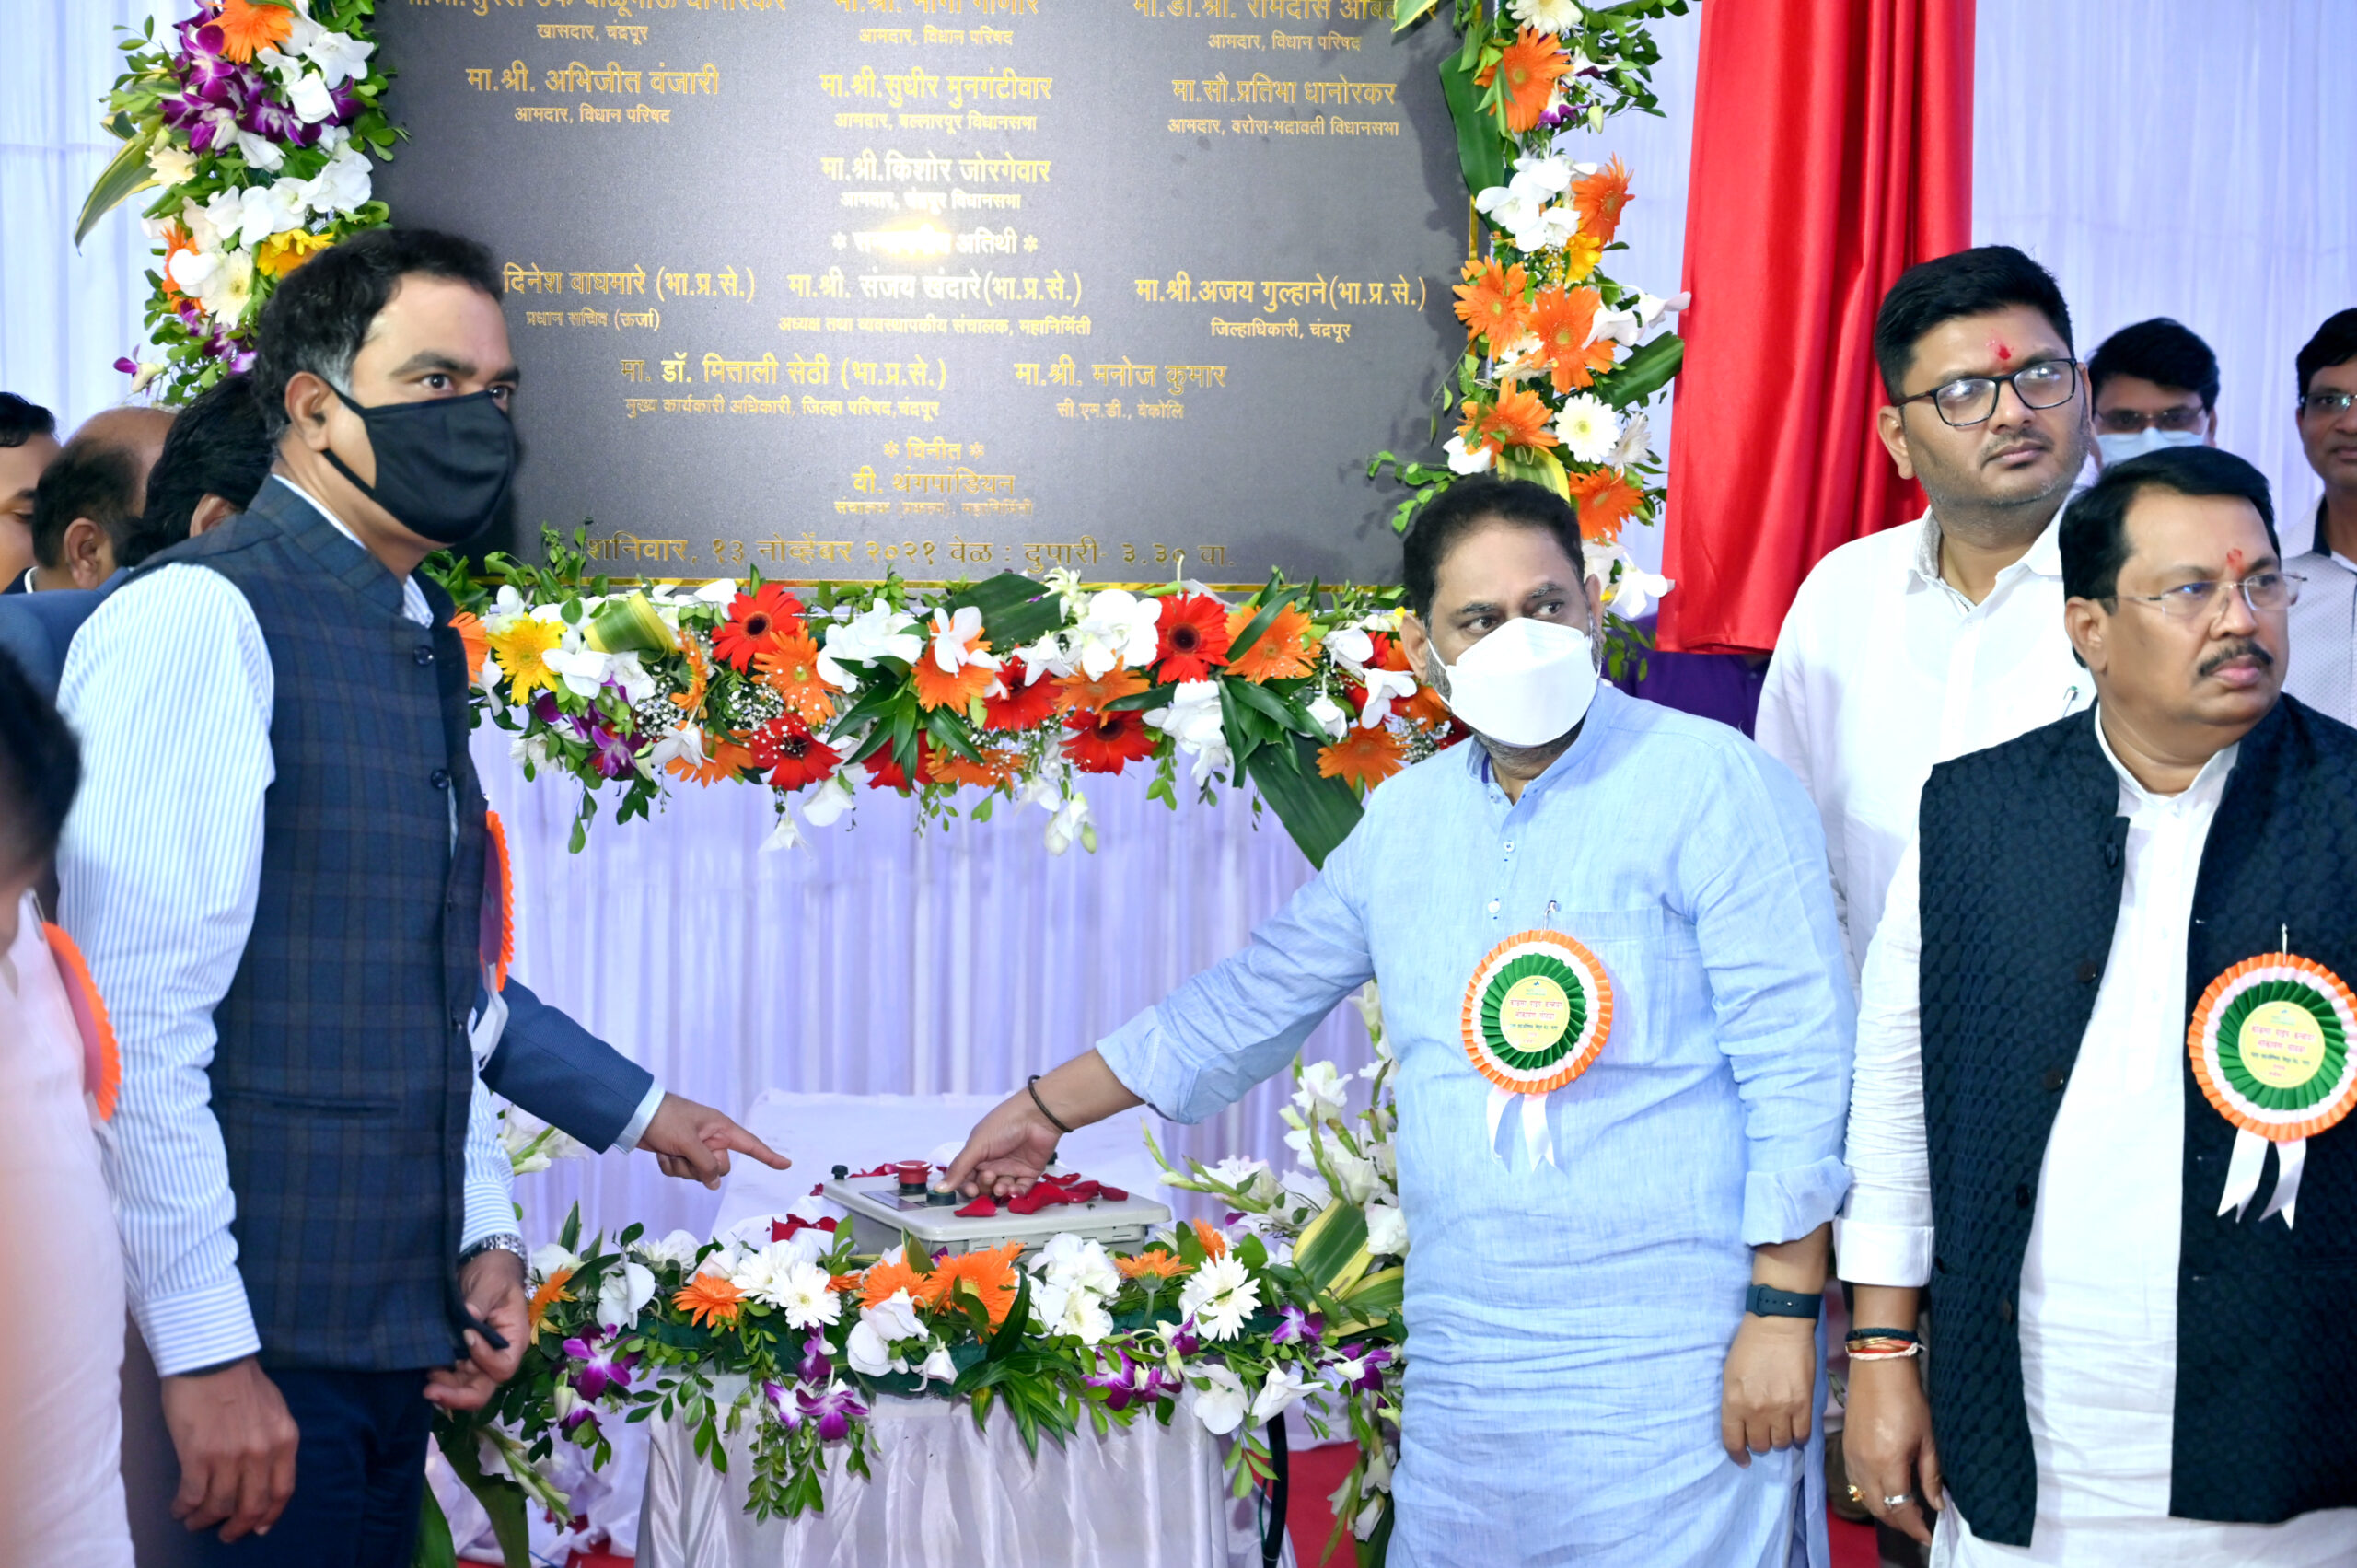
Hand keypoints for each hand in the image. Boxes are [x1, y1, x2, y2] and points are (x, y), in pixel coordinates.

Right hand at [160, 1356, 298, 1542]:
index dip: (269, 1515)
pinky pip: (192, 1496)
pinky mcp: (198, 1456)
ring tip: (194, 1521)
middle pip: (252, 1506)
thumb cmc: (241, 1380)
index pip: (283, 1491)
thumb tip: (265, 1472)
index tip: (258, 1528)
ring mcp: (230, 1456)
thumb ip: (272, 1441)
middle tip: (225, 1534)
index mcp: (284, 1440)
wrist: (211, 1358)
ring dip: (204, 1520)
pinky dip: (184, 1508)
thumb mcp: (274, 1410)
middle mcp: (261, 1453)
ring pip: (219, 1506)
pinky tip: (178, 1509)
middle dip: (237, 1527)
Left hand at [426, 1246, 527, 1411]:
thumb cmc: (494, 1274)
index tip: (465, 1335)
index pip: (502, 1366)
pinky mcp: (460, 1356)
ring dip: (443, 1389)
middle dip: (458, 1396)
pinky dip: (437, 1378)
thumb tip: (468, 1316)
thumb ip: (481, 1300)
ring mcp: (477, 1359)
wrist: (482, 1268)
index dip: (484, 1359)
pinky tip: (423, 1371)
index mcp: (513, 1339)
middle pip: (483, 1388)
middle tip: (430, 1392)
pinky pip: (450, 1376)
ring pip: (463, 1387)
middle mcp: (497, 1355)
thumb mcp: (491, 1282)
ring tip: (424, 1382)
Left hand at [639, 1091, 790, 1188]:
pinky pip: (681, 1172)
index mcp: (720, 1128)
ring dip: (681, 1166)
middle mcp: (711, 1139)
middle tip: (685, 1151)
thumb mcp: (688, 1141)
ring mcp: (695, 1148)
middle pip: (720, 1167)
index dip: (768, 1156)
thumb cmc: (666, 1119)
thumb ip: (705, 1163)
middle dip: (700, 1166)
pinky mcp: (680, 1155)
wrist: (636, 1116)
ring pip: (698, 1173)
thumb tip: (715, 1182)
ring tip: (669, 1149)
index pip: (750, 1144)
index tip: (786, 1164)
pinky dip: (670, 1165)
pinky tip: (661, 1152)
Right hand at [944, 1090, 1061, 1198]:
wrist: (1038, 1116)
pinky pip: (1021, 1189)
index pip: (967, 1177)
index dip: (967, 1187)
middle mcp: (994, 1162)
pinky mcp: (1029, 1172)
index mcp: (978, 1154)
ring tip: (1003, 1184)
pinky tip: (1014, 1190)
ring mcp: (1012, 1167)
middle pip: (984, 1186)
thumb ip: (959, 1168)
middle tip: (991, 1176)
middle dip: (985, 1186)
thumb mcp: (977, 1145)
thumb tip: (939, 1188)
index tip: (971, 1191)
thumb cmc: (1004, 1125)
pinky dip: (1017, 1193)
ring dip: (1000, 1191)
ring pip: (1002, 1189)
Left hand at [1720, 1314, 1818, 1466]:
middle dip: (1759, 1442)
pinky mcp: (1803, 1404)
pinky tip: (1795, 1429)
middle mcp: (1756, 1411)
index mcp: (1733, 1402)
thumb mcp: (1730, 1374)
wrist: (1778, 1325)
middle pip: (1759, 1445)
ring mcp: (1781, 1409)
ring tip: (1779, 1427)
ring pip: (1781, 1443)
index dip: (1737, 1455)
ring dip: (1779, 1439)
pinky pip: (1803, 1435)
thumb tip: (1742, 1423)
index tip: (1742, 1459)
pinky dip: (1799, 1437)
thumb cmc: (1749, 1345)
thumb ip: (1734, 1402)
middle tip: (1763, 1432)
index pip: (1733, 1442)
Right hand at [1843, 1356, 1942, 1543]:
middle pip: (1878, 1509)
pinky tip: (1884, 1490)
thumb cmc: (1908, 1401)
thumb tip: (1937, 1504)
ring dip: (1883, 1510)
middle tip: (1919, 1525)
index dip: (1914, 1527)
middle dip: (1899, 1522)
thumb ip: (1930, 1475)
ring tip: (1903, 1510)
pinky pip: (1854, 1482)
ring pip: (1863, 1498)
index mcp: (1887, 1464)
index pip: (1899, 1508)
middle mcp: (1864, 1466)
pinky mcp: (1844, 1448)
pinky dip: (1869, 1494)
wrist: (1878, 1369)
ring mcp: (1850, 1457)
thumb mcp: (1927, 1439)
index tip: (1929, 1536)